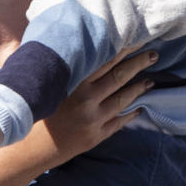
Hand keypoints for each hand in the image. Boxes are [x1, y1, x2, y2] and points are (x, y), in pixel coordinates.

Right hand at [43, 48, 155, 163]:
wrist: (31, 147)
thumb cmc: (37, 111)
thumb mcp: (49, 85)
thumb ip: (66, 68)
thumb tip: (81, 46)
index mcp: (74, 83)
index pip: (105, 61)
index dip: (123, 49)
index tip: (138, 39)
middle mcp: (86, 100)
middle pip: (119, 77)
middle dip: (139, 63)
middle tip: (154, 54)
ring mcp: (93, 120)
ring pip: (123, 99)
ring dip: (139, 88)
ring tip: (151, 80)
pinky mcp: (96, 136)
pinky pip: (119, 121)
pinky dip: (130, 112)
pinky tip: (139, 106)